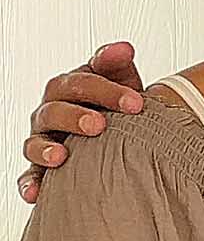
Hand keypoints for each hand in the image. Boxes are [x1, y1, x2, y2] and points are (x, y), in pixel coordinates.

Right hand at [18, 42, 144, 202]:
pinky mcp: (41, 167)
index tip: (137, 103)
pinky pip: (29, 175)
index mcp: (69, 88)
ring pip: (34, 142)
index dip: (106, 91)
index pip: (80, 83)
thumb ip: (116, 64)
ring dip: (46, 149)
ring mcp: (44, 138)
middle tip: (100, 125)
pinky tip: (36, 193)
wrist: (117, 130)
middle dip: (75, 117)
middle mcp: (51, 111)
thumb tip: (124, 48)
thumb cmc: (115, 104)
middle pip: (54, 110)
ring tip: (62, 156)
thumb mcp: (120, 80)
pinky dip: (30, 183)